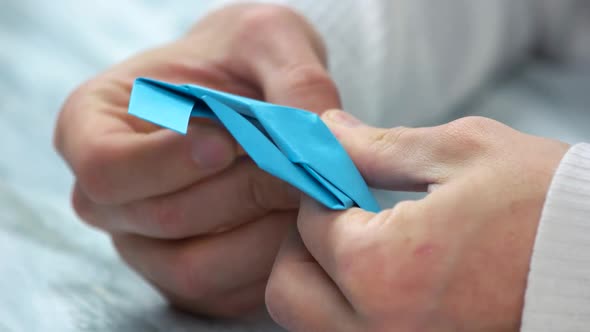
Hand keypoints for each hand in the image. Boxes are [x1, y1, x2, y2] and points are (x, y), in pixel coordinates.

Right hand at [54, 4, 339, 316]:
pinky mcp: (188, 276)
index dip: (168, 162)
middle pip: (161, 217)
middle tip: (299, 163)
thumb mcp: (269, 39)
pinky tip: (299, 221)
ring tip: (305, 190)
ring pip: (194, 267)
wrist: (253, 94)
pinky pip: (225, 292)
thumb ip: (294, 76)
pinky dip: (271, 261)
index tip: (228, 141)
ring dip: (263, 231)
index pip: (106, 166)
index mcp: (94, 126)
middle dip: (243, 190)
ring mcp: (145, 243)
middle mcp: (110, 197)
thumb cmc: (244, 59)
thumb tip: (321, 139)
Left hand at [266, 112, 568, 330]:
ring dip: (319, 282)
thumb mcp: (460, 155)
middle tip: (339, 219)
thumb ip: (375, 148)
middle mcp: (380, 331)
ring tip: (364, 250)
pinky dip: (349, 311)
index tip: (338, 179)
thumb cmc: (548, 207)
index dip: (320, 192)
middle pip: (287, 290)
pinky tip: (386, 281)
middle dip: (302, 246)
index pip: (309, 226)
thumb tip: (325, 133)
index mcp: (386, 271)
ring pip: (309, 324)